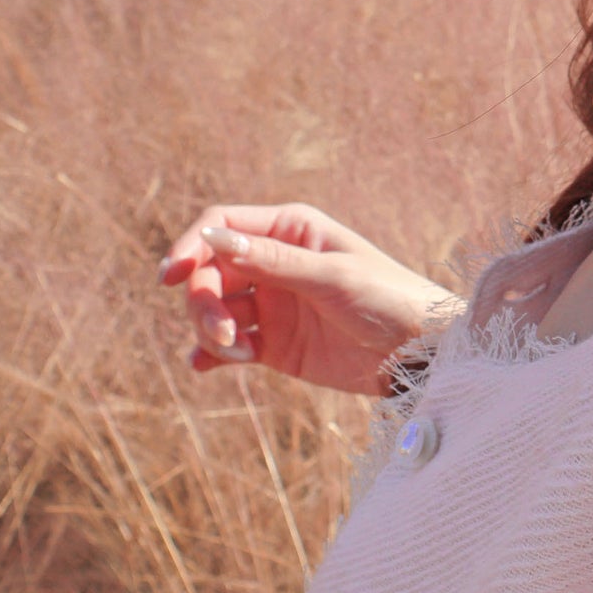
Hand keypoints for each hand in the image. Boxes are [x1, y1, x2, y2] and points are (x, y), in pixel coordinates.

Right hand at [159, 203, 460, 395]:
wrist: (420, 353)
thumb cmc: (388, 300)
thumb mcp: (332, 277)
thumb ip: (272, 262)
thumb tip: (213, 239)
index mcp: (290, 230)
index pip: (222, 226)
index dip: (191, 245)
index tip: (171, 275)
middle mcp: (274, 263)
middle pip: (210, 271)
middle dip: (203, 301)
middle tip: (221, 334)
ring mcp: (272, 304)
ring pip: (215, 310)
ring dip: (211, 331)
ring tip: (237, 354)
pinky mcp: (274, 345)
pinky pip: (228, 345)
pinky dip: (211, 354)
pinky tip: (205, 366)